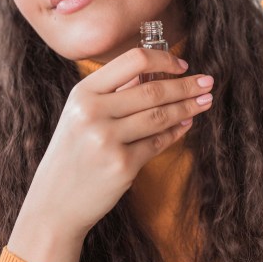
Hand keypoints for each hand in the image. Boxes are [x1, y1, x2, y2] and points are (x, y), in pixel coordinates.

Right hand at [20, 47, 213, 240]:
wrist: (54, 203)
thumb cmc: (73, 153)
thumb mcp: (81, 114)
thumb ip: (114, 92)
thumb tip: (156, 71)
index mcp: (83, 92)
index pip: (133, 60)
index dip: (163, 59)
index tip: (182, 65)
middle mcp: (93, 112)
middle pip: (153, 89)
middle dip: (186, 85)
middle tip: (207, 82)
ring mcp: (107, 140)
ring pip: (160, 116)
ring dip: (188, 107)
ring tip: (204, 102)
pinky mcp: (122, 165)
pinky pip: (158, 142)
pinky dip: (176, 132)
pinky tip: (186, 124)